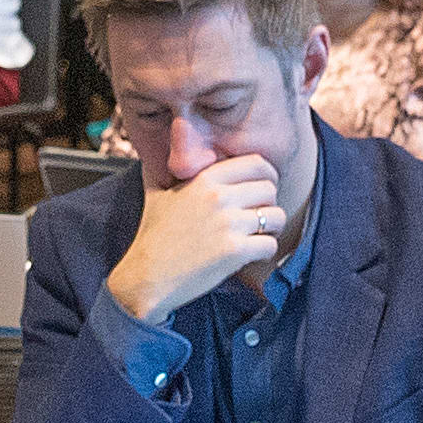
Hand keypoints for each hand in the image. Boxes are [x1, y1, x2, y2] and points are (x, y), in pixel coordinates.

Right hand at [113, 153, 291, 325]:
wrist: (146, 276)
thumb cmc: (152, 237)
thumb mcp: (156, 194)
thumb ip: (164, 169)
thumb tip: (159, 145)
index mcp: (204, 179)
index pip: (257, 163)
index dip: (268, 176)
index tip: (263, 190)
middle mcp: (219, 197)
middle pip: (270, 189)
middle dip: (269, 204)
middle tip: (259, 219)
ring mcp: (228, 224)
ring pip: (277, 216)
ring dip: (272, 228)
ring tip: (259, 237)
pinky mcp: (234, 251)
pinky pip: (271, 244)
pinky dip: (266, 252)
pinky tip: (252, 256)